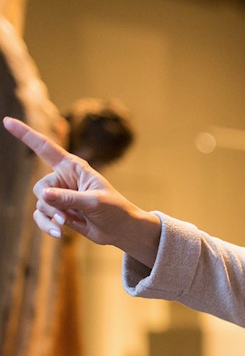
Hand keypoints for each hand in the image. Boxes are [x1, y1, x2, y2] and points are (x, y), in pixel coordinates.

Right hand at [3, 116, 160, 266]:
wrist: (122, 231)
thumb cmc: (115, 210)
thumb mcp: (94, 202)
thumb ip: (69, 198)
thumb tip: (44, 195)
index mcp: (74, 168)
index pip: (46, 148)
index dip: (26, 135)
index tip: (8, 122)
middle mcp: (64, 179)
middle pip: (41, 187)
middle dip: (50, 202)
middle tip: (66, 214)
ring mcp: (60, 196)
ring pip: (41, 203)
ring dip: (51, 216)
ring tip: (66, 223)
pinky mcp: (59, 211)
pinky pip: (42, 216)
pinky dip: (47, 225)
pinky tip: (58, 233)